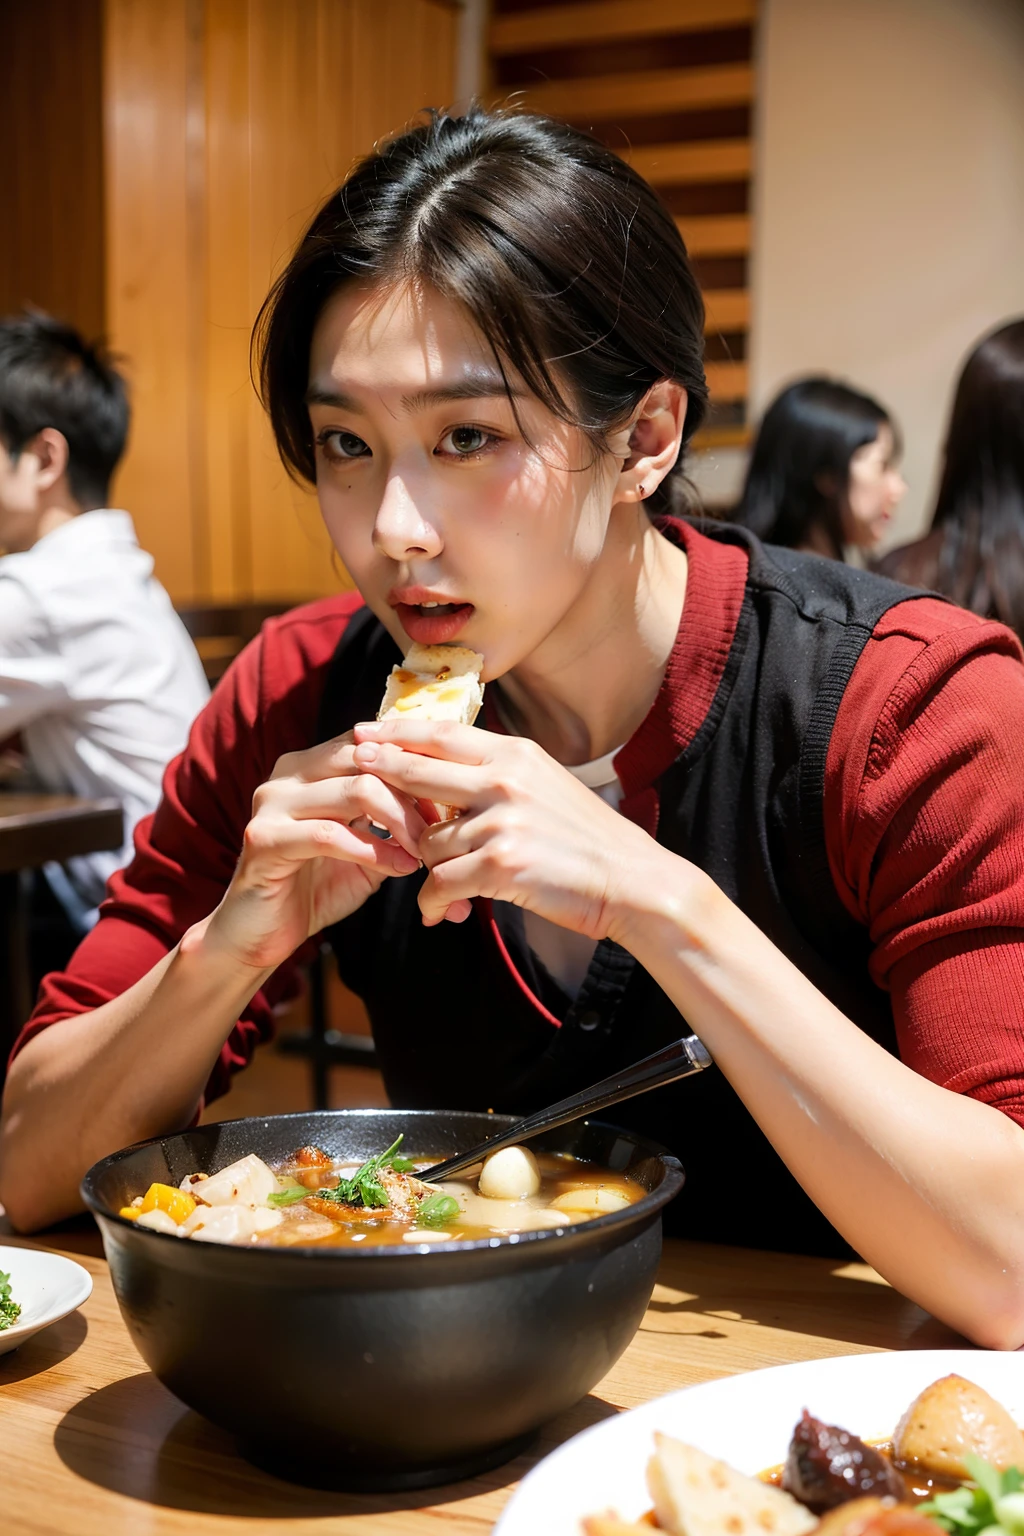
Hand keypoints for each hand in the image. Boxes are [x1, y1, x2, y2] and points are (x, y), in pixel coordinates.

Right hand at [205, 732, 427, 970]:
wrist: (259, 934)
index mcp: (310, 766)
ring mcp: (272, 803)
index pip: (371, 742)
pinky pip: (330, 835)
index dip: (414, 768)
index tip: (447, 802)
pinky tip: (399, 869)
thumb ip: (393, 823)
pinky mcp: (263, 839)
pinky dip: (373, 851)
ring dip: (400, 822)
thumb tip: (447, 812)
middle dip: (412, 793)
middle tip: (441, 829)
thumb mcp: (364, 847)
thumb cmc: (315, 887)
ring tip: (423, 853)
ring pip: (355, 789)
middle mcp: (288, 774)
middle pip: (368, 758)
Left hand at [351, 719, 663, 939]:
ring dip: (428, 866)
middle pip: (418, 772)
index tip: (363, 732)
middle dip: (380, 776)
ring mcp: (501, 820)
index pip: (442, 733)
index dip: (396, 732)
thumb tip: (452, 771)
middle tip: (353, 777)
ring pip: (428, 840)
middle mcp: (504, 779)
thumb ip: (500, 774)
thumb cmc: (588, 841)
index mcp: (515, 754)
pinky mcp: (500, 863)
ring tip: (445, 884)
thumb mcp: (547, 785)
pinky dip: (434, 901)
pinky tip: (438, 913)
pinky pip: (440, 881)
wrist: (633, 882)